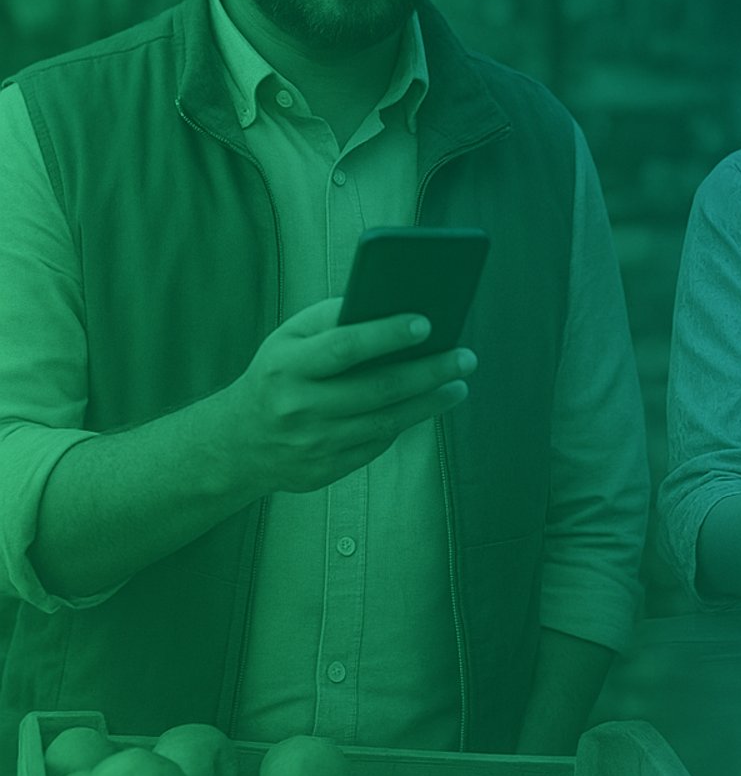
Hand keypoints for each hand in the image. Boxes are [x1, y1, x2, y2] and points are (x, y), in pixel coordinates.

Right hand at [216, 297, 475, 495]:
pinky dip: (407, 422)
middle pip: (377, 389)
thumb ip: (334, 318)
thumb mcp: (289, 338)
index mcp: (286, 367)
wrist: (239, 442)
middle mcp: (298, 407)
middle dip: (429, 371)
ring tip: (459, 383)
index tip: (427, 323)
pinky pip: (377, 444)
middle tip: (466, 357)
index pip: (344, 348)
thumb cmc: (278, 374)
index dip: (387, 335)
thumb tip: (392, 305)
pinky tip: (429, 405)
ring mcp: (312, 444)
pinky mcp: (326, 470)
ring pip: (386, 421)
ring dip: (431, 402)